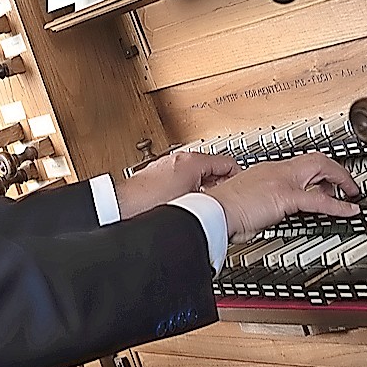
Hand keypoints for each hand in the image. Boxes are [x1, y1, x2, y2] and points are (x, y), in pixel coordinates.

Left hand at [115, 151, 237, 218]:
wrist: (122, 207)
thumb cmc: (150, 204)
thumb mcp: (192, 203)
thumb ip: (214, 200)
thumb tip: (227, 207)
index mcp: (191, 161)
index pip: (228, 162)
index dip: (240, 177)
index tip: (244, 189)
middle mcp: (179, 159)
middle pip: (213, 168)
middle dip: (222, 184)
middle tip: (227, 200)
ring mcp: (167, 166)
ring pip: (197, 175)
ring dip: (205, 188)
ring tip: (207, 206)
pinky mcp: (157, 176)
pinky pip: (183, 180)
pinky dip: (190, 190)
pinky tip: (187, 207)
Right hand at [205, 153, 359, 241]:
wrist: (214, 211)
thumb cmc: (222, 209)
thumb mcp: (244, 199)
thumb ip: (258, 199)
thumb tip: (265, 210)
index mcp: (266, 170)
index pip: (299, 162)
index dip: (317, 169)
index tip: (325, 179)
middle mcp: (276, 170)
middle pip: (315, 159)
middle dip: (335, 169)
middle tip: (347, 182)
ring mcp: (281, 181)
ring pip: (321, 169)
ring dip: (341, 179)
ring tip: (353, 191)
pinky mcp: (285, 196)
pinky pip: (320, 199)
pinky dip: (339, 204)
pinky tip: (350, 210)